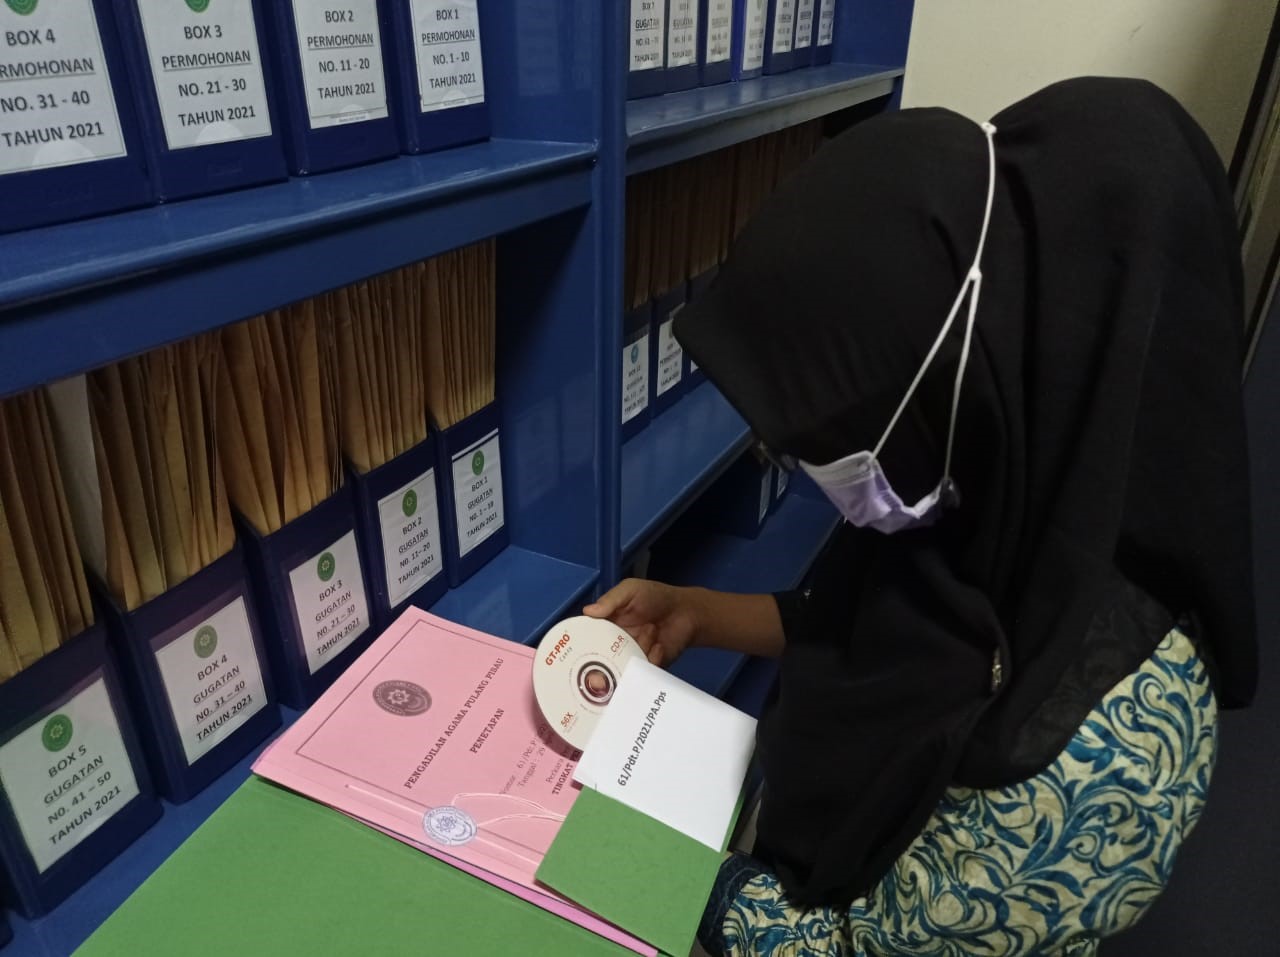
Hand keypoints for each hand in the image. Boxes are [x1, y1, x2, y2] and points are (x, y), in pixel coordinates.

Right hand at [583, 579, 699, 667]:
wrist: (687, 612)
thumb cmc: (655, 597)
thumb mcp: (631, 590)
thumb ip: (611, 600)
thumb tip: (587, 611)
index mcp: (606, 626)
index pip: (587, 638)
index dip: (579, 644)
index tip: (574, 649)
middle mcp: (614, 645)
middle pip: (600, 659)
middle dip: (601, 660)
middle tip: (607, 655)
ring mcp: (631, 657)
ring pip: (621, 667)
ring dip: (634, 652)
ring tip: (649, 633)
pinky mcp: (647, 668)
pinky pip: (642, 672)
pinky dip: (650, 659)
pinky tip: (658, 646)